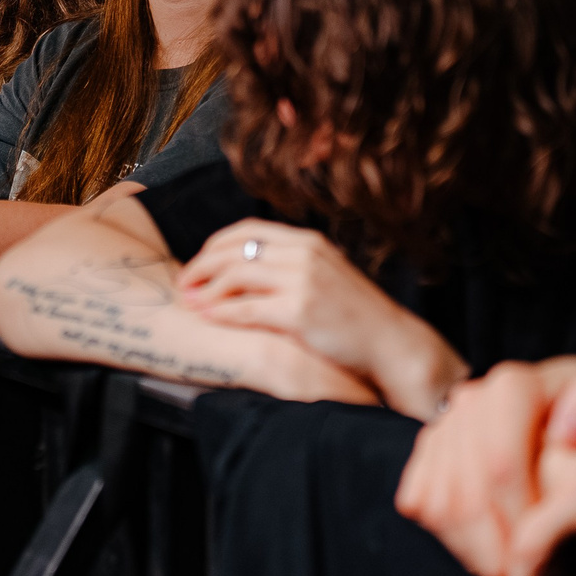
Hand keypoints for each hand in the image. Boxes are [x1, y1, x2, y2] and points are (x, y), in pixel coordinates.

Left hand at [178, 218, 466, 417]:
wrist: (391, 345)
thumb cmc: (353, 316)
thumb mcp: (324, 274)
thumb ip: (289, 264)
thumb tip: (241, 267)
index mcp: (307, 241)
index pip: (246, 230)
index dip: (215, 246)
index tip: (198, 263)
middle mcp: (304, 253)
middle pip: (233, 250)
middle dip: (201, 266)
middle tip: (184, 283)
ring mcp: (302, 281)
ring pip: (235, 276)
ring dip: (206, 290)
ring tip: (191, 303)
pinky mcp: (299, 312)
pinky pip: (246, 309)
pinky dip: (221, 312)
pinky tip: (209, 317)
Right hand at [395, 357, 575, 575]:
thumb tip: (566, 433)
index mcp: (513, 386)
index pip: (500, 463)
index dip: (519, 516)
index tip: (544, 554)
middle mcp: (472, 399)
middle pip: (466, 487)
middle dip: (492, 542)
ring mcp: (447, 425)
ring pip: (438, 498)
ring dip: (468, 546)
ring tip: (504, 573)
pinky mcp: (432, 449)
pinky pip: (419, 498)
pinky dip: (446, 533)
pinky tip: (479, 551)